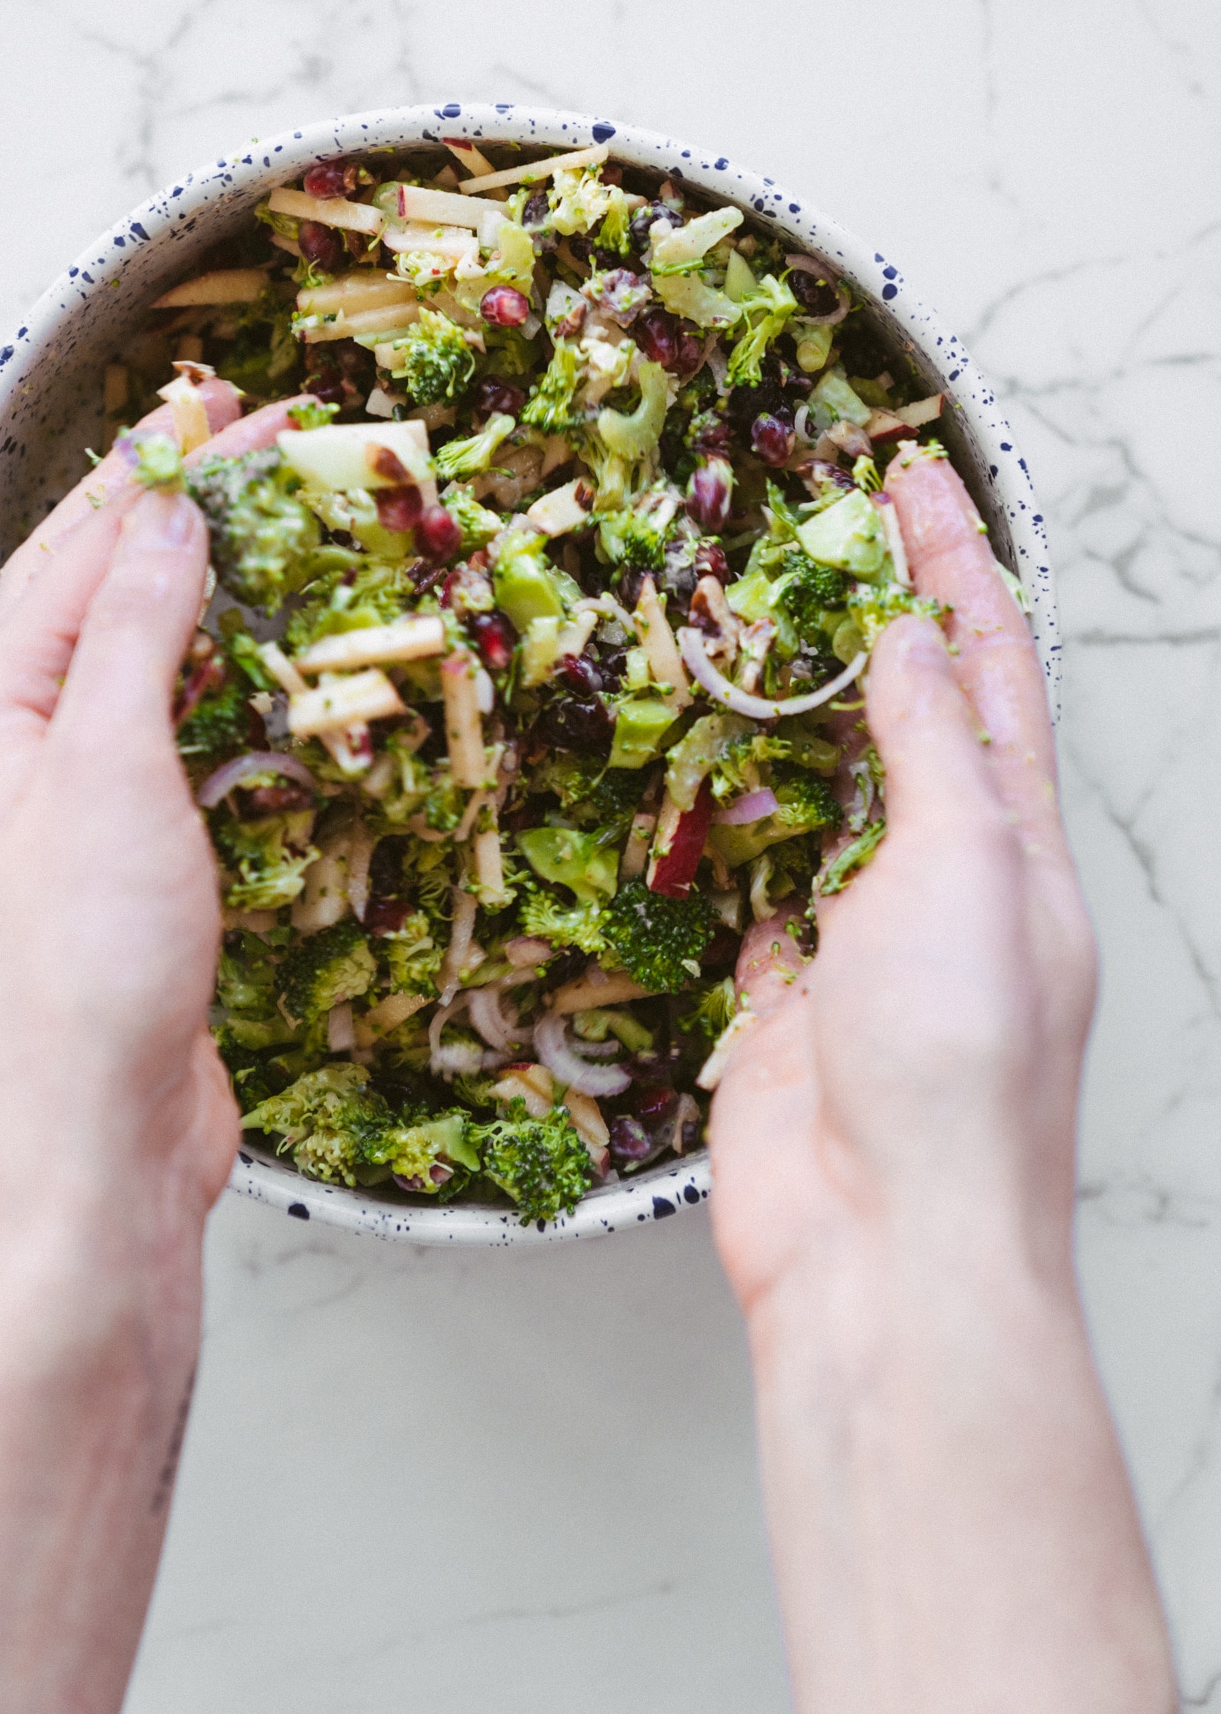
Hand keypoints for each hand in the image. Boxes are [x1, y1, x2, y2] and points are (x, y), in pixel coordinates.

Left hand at [0, 395, 293, 1713]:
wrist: (86, 1162)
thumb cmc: (71, 986)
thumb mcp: (104, 773)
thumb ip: (135, 632)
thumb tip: (168, 515)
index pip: (80, 547)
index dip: (162, 468)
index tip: (240, 410)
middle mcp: (29, 752)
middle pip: (111, 597)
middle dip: (193, 522)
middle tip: (286, 457)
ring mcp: (86, 814)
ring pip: (156, 673)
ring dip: (223, 605)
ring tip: (298, 548)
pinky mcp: (144, 874)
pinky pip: (195, 754)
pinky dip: (245, 702)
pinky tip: (288, 690)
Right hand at [711, 446, 1093, 1311]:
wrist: (885, 1245)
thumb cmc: (954, 1069)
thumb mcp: (963, 872)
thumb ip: (928, 753)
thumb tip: (908, 645)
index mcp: (1016, 845)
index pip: (988, 670)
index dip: (954, 568)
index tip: (912, 479)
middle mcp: (947, 882)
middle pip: (910, 721)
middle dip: (873, 623)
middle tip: (816, 530)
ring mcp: (863, 940)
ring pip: (824, 796)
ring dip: (790, 715)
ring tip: (745, 625)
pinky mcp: (785, 996)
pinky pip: (756, 889)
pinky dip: (730, 829)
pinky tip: (707, 781)